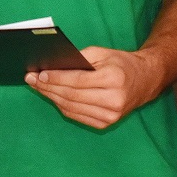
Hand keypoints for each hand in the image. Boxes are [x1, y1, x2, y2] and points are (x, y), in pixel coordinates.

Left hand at [26, 46, 161, 128]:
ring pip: (71, 107)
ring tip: (38, 87)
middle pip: (72, 96)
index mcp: (114, 79)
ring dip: (51, 97)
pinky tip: (52, 96)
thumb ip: (79, 58)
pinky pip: (76, 115)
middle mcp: (113, 100)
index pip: (78, 81)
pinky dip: (61, 106)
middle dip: (48, 87)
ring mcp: (110, 116)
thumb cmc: (121, 63)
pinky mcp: (106, 124)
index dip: (56, 78)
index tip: (39, 74)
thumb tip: (52, 66)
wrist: (145, 81)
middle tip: (31, 79)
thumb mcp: (103, 53)